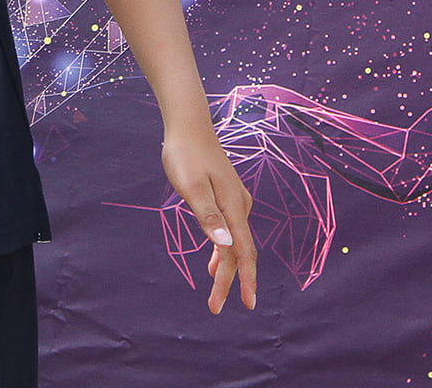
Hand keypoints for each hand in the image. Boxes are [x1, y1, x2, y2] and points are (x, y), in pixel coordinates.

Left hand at [162, 129, 256, 313]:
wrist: (188, 125)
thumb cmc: (185, 154)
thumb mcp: (191, 185)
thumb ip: (207, 216)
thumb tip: (225, 247)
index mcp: (232, 207)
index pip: (242, 252)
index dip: (243, 280)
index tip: (246, 304)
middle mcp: (239, 206)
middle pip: (238, 251)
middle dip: (230, 281)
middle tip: (216, 307)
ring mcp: (233, 200)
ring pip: (234, 242)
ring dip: (226, 267)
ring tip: (216, 293)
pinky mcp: (225, 195)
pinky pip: (229, 230)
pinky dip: (223, 249)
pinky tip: (215, 260)